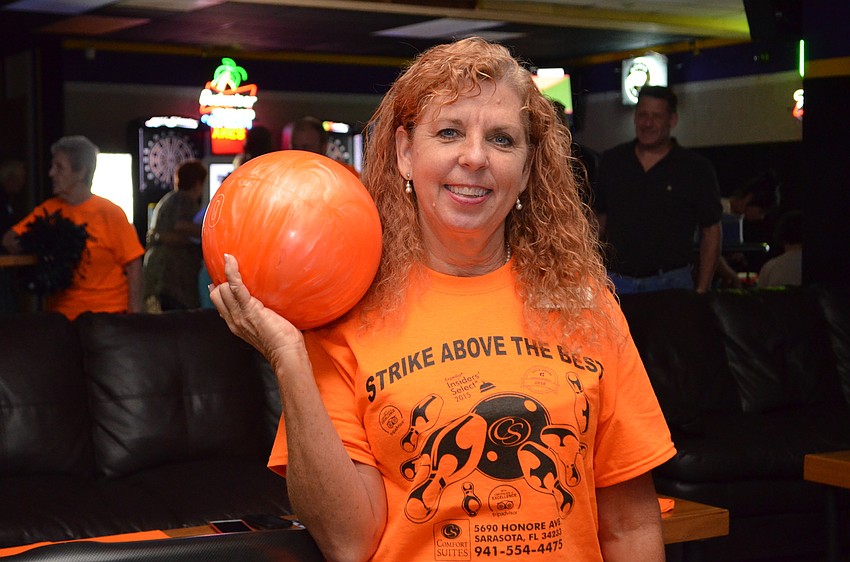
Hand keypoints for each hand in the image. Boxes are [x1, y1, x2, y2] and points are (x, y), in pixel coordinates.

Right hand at [210, 253, 304, 367]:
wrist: (286, 353)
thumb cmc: (283, 343)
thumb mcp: (267, 328)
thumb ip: (262, 316)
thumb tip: (268, 305)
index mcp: (237, 325)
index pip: (220, 306)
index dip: (218, 292)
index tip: (220, 282)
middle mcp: (234, 320)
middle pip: (217, 296)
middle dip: (221, 282)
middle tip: (231, 270)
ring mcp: (240, 315)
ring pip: (222, 290)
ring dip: (227, 275)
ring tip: (231, 261)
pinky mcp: (249, 308)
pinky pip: (235, 286)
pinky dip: (231, 271)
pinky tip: (230, 260)